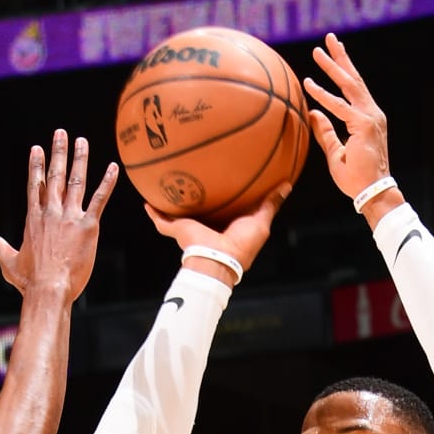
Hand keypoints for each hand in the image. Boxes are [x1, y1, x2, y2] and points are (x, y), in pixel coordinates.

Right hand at [0, 129, 115, 303]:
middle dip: (57, 152)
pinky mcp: (88, 226)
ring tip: (82, 141)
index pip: (34, 185)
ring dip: (79, 159)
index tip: (37, 148)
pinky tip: (113, 167)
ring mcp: (69, 217)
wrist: (49, 290)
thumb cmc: (29, 280)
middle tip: (61, 133)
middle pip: (54, 176)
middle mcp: (51, 212)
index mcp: (33, 218)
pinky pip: (99, 199)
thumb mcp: (7, 259)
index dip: (36, 165)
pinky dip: (107, 183)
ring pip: (76, 181)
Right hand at [144, 183, 289, 285]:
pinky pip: (161, 219)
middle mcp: (206, 227)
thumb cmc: (242, 245)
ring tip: (166, 182)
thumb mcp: (261, 221)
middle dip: (196, 196)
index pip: (223, 207)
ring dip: (172, 201)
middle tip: (193, 174)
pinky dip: (154, 211)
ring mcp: (189, 229)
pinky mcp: (176, 230)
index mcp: (225, 225)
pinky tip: (147, 199)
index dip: (224, 195)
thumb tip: (287, 185)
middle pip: (200, 209)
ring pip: (178, 213)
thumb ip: (271, 204)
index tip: (223, 176)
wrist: (218, 259)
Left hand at [304, 32, 392, 206]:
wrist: (372, 193)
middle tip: (329, 38)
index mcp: (366, 118)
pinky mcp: (363, 126)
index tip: (331, 54)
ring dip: (332, 66)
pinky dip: (323, 95)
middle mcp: (371, 114)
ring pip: (349, 85)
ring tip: (317, 51)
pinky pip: (339, 107)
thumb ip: (325, 131)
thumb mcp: (335, 152)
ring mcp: (369, 118)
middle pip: (354, 79)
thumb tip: (312, 113)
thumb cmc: (355, 178)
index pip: (354, 89)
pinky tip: (309, 84)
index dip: (342, 70)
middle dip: (341, 57)